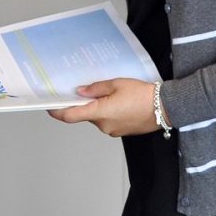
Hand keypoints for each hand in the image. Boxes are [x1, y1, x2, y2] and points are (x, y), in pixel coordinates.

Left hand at [47, 78, 162, 137]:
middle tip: (86, 89)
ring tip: (109, 93)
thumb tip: (80, 92)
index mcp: (100, 113)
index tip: (49, 106)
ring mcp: (113, 130)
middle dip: (84, 103)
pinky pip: (108, 121)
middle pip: (85, 115)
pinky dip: (108, 112)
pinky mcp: (122, 132)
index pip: (70, 116)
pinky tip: (118, 102)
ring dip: (98, 107)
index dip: (57, 112)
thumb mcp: (116, 84)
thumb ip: (95, 89)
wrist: (166, 108)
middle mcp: (104, 125)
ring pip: (98, 118)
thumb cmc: (142, 94)